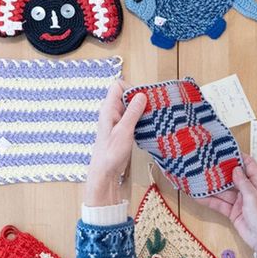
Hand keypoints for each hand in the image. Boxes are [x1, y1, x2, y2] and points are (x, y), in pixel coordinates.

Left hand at [84, 80, 142, 206]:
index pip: (118, 85)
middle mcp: (111, 111)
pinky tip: (147, 126)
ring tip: (152, 117)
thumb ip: (132, 112)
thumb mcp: (124, 131)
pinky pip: (132, 117)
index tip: (143, 98)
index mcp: (108, 108)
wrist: (105, 172)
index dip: (131, 88)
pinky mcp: (122, 129)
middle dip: (139, 99)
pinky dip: (140, 119)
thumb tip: (141, 95)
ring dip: (141, 110)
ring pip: (130, 106)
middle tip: (152, 108)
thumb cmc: (110, 153)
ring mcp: (117, 120)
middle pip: (126, 95)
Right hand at [198, 155, 256, 257]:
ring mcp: (239, 201)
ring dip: (213, 186)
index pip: (250, 166)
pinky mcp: (232, 212)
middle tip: (207, 161)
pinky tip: (198, 196)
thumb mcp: (253, 198)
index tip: (227, 149)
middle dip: (221, 171)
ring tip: (199, 177)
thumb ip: (243, 183)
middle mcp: (248, 191)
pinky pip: (220, 204)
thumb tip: (236, 169)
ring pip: (224, 191)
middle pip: (234, 178)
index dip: (240, 157)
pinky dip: (210, 201)